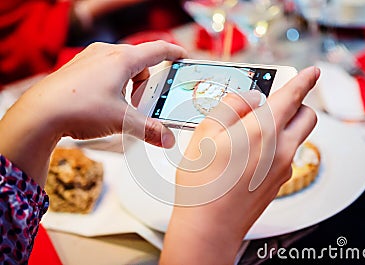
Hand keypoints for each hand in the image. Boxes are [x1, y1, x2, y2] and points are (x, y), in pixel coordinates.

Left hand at [0, 41, 186, 185]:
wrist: (39, 114)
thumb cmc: (79, 109)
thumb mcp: (122, 121)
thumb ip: (149, 129)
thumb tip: (167, 139)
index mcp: (122, 59)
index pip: (157, 50)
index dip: (174, 53)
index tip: (183, 57)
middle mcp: (106, 53)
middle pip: (140, 63)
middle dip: (148, 84)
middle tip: (146, 105)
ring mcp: (90, 59)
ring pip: (122, 67)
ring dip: (130, 85)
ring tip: (124, 108)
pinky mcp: (78, 68)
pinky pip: (106, 71)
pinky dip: (114, 85)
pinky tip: (106, 104)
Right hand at [160, 66, 319, 264]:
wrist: (210, 226)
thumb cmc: (204, 183)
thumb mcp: (206, 133)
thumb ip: (231, 107)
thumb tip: (250, 98)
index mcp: (264, 131)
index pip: (293, 96)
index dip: (305, 80)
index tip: (313, 73)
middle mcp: (281, 149)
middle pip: (306, 116)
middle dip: (296, 104)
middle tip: (273, 103)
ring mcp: (283, 168)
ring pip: (296, 137)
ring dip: (283, 126)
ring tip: (249, 133)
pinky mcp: (279, 182)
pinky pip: (285, 155)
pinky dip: (275, 146)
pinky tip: (247, 155)